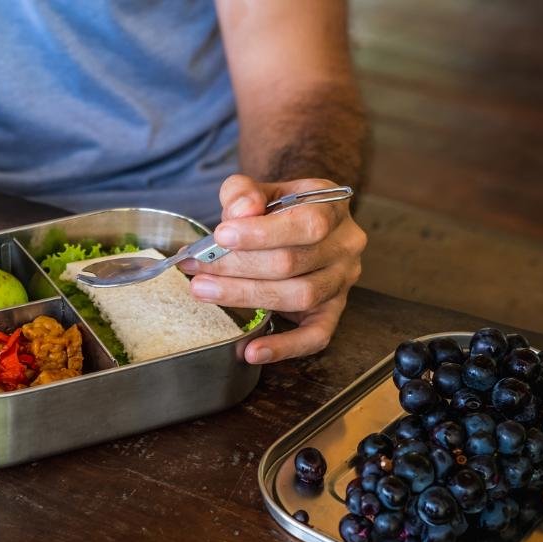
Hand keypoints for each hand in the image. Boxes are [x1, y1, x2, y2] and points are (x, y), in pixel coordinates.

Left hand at [180, 174, 365, 363]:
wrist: (296, 222)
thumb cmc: (275, 209)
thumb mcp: (259, 191)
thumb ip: (243, 193)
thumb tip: (240, 211)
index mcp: (332, 208)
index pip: (306, 224)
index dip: (262, 233)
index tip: (221, 236)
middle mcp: (345, 246)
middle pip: (293, 263)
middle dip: (238, 266)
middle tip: (197, 267)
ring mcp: (342, 281)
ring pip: (299, 296)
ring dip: (245, 296)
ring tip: (204, 290)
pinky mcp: (333, 312)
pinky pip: (316, 336)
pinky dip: (284, 347)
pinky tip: (251, 351)